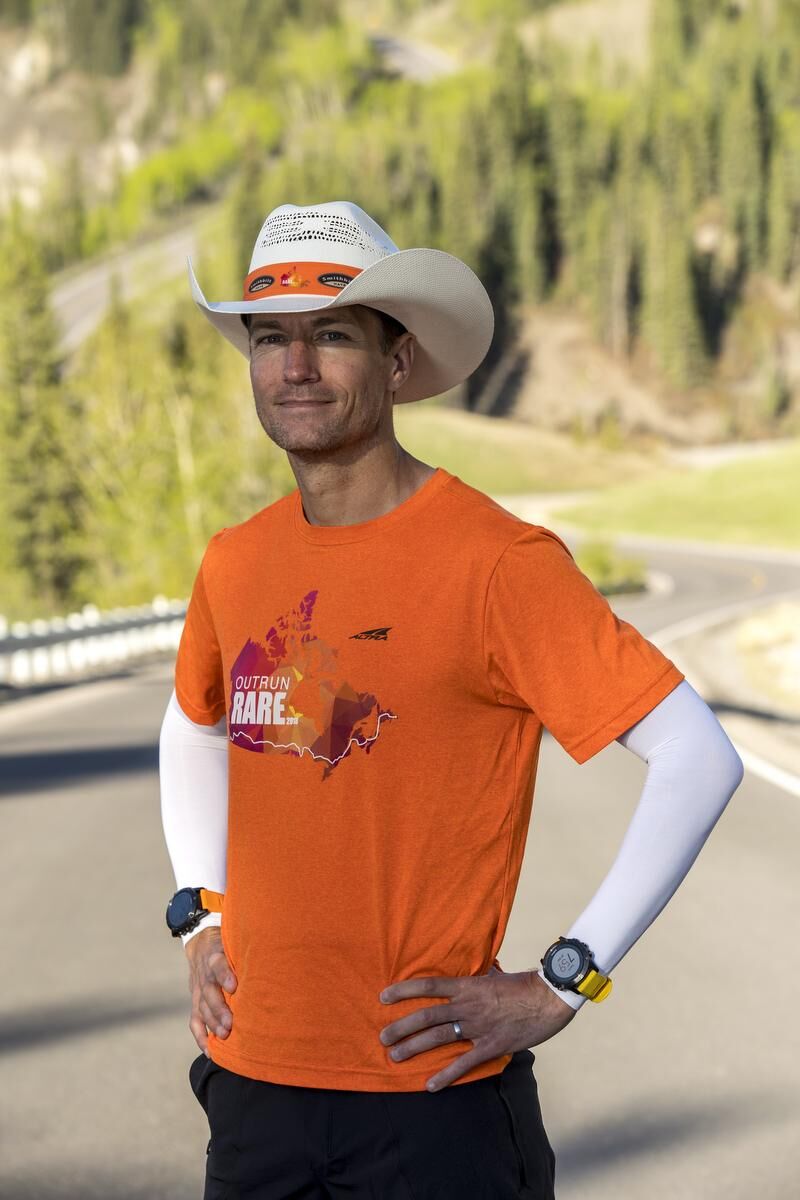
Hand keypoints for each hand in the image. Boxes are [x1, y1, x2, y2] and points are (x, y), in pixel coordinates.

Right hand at [185, 926, 237, 1055]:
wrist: (202, 945)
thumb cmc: (228, 946)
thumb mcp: (235, 940)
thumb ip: (249, 949)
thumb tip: (274, 956)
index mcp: (216, 955)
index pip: (217, 964)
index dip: (224, 975)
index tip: (234, 986)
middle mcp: (205, 974)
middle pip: (209, 991)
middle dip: (219, 1009)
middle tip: (231, 1023)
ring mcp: (198, 990)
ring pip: (202, 1008)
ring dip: (213, 1023)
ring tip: (225, 1035)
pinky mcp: (195, 1002)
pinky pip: (195, 1021)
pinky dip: (201, 1037)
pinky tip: (210, 1050)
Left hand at [378, 966, 576, 1090]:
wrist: (549, 998)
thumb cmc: (522, 986)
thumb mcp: (494, 977)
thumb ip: (476, 980)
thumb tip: (465, 978)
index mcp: (467, 986)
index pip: (428, 986)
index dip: (403, 990)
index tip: (383, 996)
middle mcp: (467, 1005)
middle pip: (426, 1016)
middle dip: (401, 1027)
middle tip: (383, 1037)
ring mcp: (478, 1026)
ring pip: (438, 1037)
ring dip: (413, 1047)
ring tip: (395, 1056)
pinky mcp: (491, 1046)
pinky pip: (464, 1063)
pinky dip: (445, 1075)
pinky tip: (430, 1085)